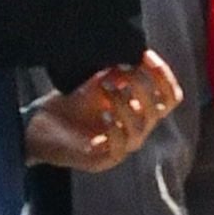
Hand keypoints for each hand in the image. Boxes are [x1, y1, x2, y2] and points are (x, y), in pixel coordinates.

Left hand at [24, 52, 185, 173]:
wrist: (42, 127)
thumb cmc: (75, 104)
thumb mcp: (98, 82)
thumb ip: (118, 72)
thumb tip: (134, 53)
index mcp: (143, 111)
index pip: (171, 97)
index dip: (163, 76)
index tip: (145, 55)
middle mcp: (138, 130)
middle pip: (158, 109)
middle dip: (141, 86)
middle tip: (118, 71)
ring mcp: (122, 147)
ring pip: (139, 127)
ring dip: (124, 102)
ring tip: (104, 86)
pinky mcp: (103, 161)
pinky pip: (120, 147)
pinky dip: (115, 128)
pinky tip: (104, 113)